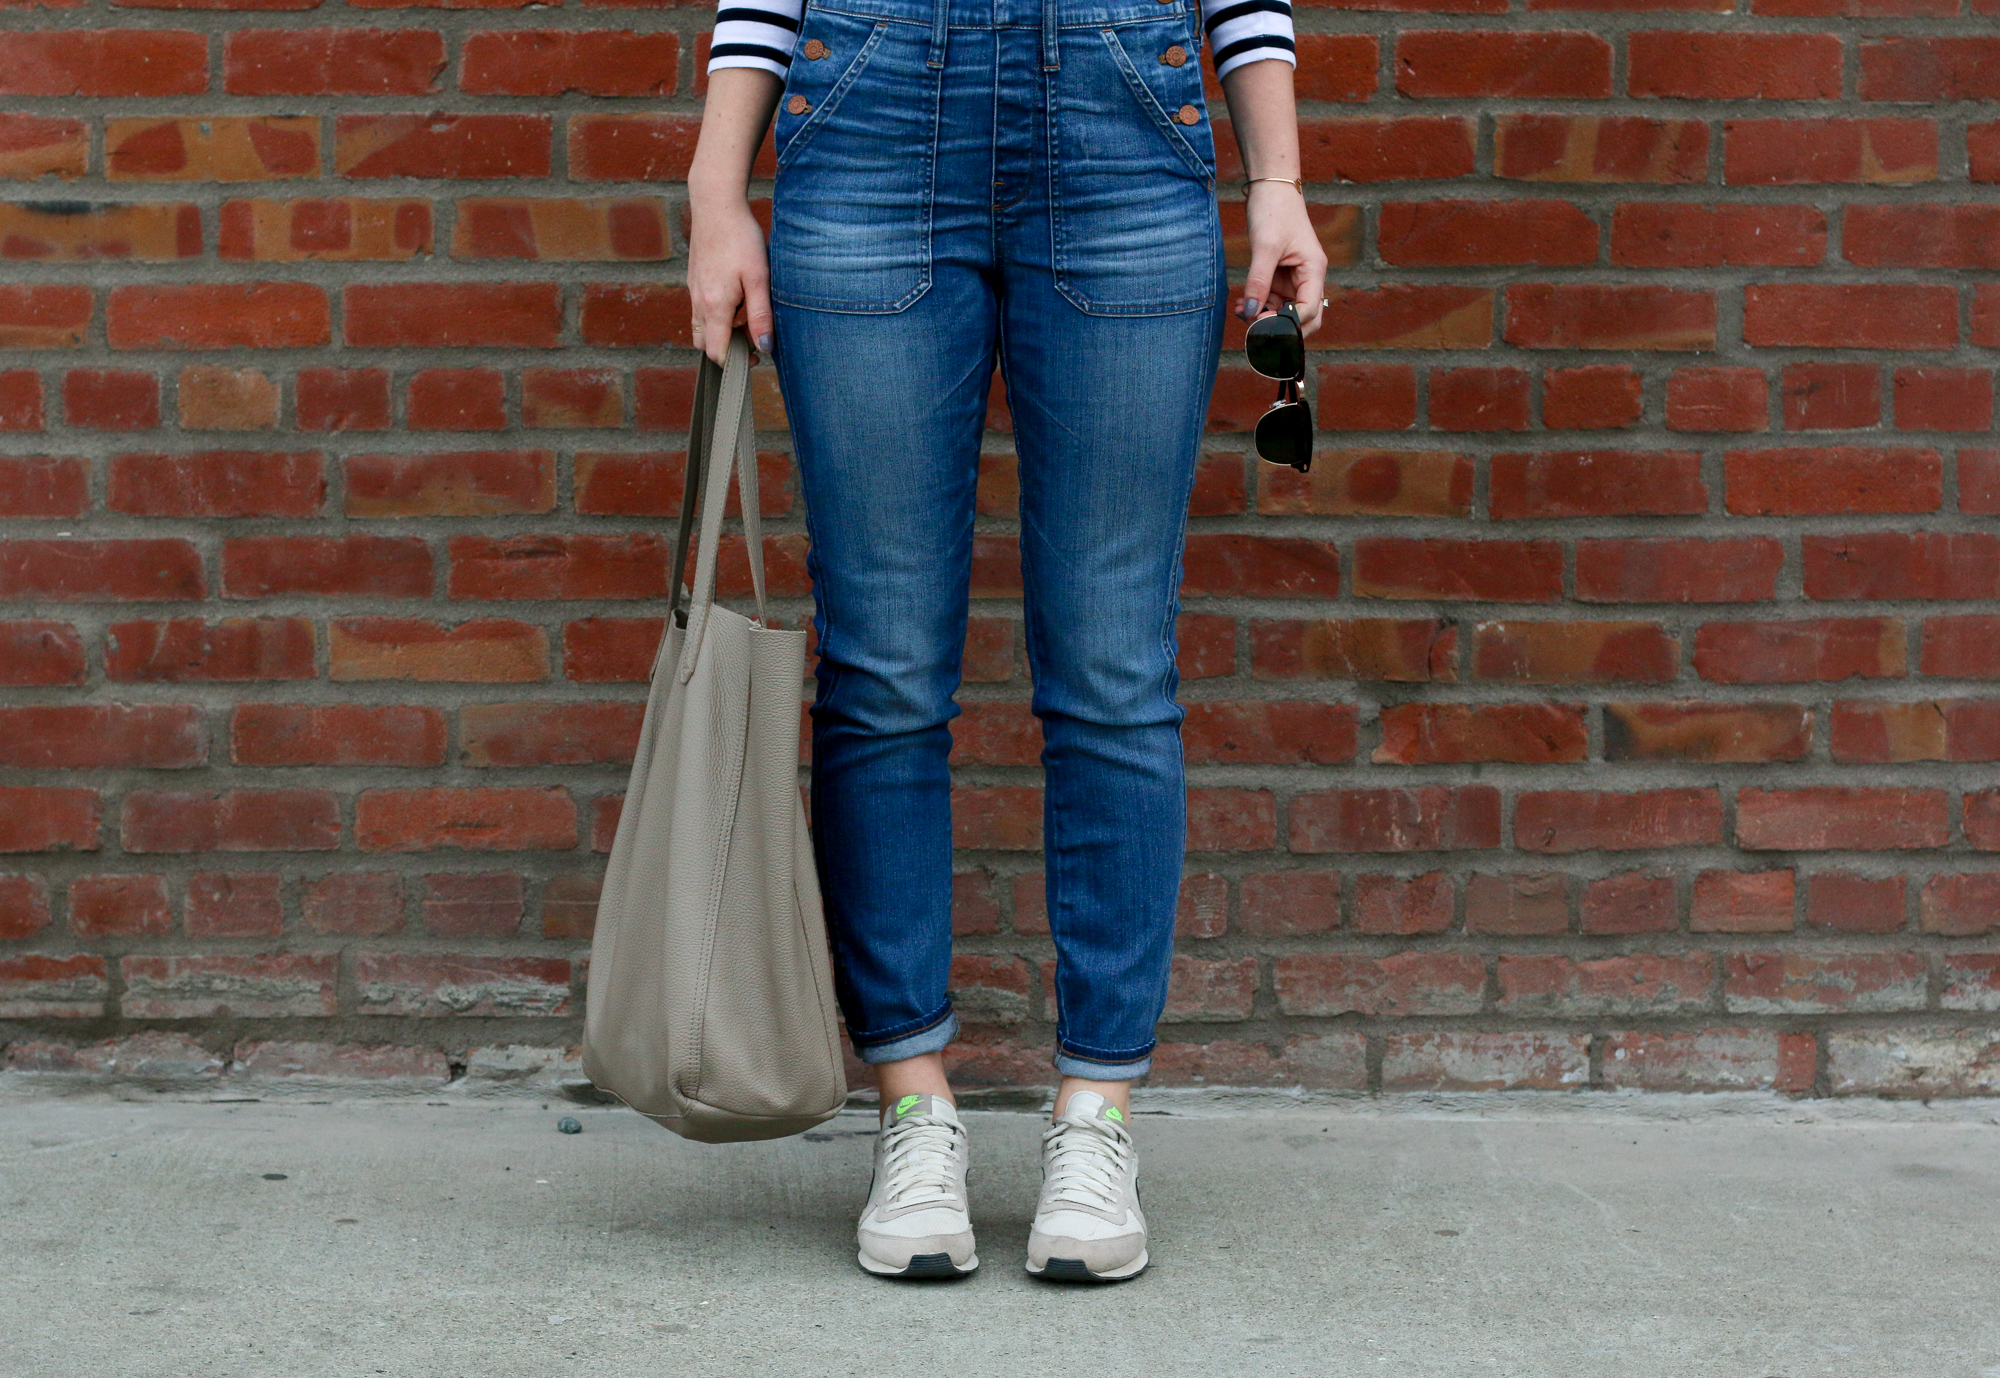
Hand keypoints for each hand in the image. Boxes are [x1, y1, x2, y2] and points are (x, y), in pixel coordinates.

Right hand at [687, 193, 773, 365]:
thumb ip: (760, 316)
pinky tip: (735, 294)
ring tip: (744, 311)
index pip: (716, 352)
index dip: (734, 362)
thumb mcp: (759, 278)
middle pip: (705, 344)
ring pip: (701, 327)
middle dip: (726, 348)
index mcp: (714, 306)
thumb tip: (764, 348)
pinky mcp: (693, 280)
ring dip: (721, 330)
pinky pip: (699, 309)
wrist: (716, 205)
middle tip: (751, 334)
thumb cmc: (742, 239)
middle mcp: (698, 303)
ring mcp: (692, 291)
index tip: (754, 356)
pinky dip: (715, 314)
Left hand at [1236, 184, 1326, 337]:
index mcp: (1314, 271)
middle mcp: (1308, 278)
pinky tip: (1241, 304)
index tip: (1262, 325)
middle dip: (1279, 327)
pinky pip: (1271, 300)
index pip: (1309, 311)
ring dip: (1263, 317)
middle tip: (1254, 328)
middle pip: (1303, 319)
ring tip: (1241, 310)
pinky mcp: (1280, 277)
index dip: (1288, 324)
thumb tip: (1251, 313)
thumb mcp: (1265, 247)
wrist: (1270, 188)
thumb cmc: (1274, 211)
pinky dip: (1257, 306)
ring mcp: (1294, 279)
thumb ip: (1258, 281)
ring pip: (1283, 312)